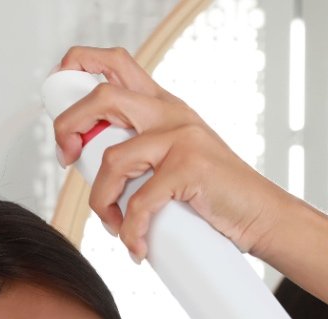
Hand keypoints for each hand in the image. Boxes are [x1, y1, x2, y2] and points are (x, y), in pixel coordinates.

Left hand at [51, 46, 295, 260]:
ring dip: (102, 201)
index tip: (65, 125)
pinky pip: (140, 202)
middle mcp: (171, 113)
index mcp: (163, 105)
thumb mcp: (173, 160)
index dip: (76, 73)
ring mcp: (182, 138)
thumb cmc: (214, 195)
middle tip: (69, 161)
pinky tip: (138, 247)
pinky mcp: (191, 167)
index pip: (113, 64)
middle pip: (102, 97)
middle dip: (68, 128)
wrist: (262, 215)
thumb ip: (139, 153)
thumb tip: (89, 167)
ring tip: (115, 226)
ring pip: (114, 159)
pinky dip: (131, 231)